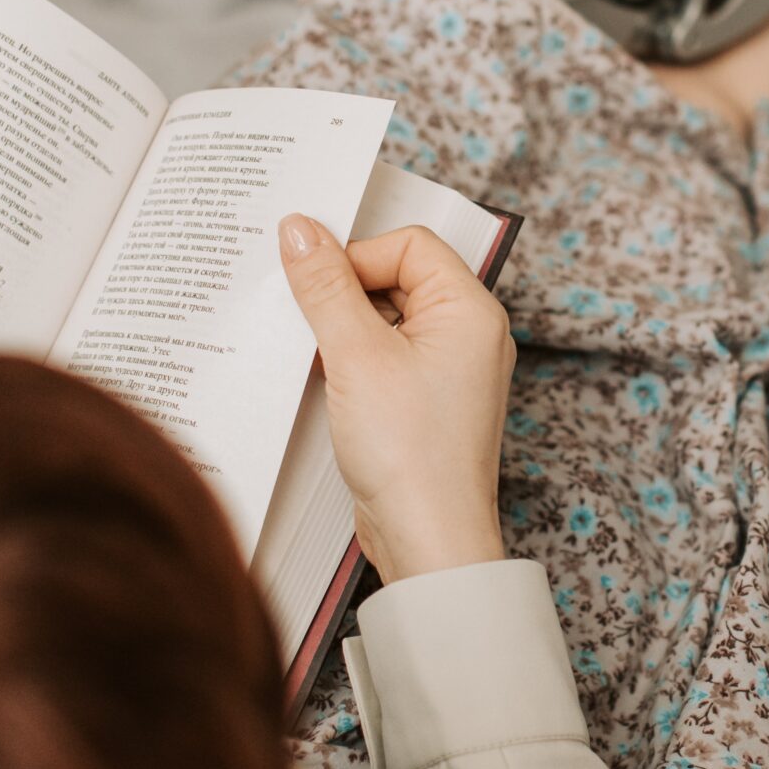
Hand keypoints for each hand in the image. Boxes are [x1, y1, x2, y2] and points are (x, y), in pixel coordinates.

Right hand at [277, 214, 513, 583]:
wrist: (430, 540)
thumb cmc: (410, 451)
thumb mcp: (356, 355)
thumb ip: (325, 286)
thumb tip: (299, 228)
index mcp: (470, 310)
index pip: (409, 245)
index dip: (356, 255)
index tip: (311, 282)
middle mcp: (468, 334)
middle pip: (398, 278)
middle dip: (345, 291)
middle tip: (302, 312)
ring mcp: (449, 371)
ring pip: (387, 320)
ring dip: (344, 328)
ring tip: (313, 352)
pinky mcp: (426, 403)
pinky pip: (386, 358)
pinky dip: (352, 360)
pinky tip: (321, 380)